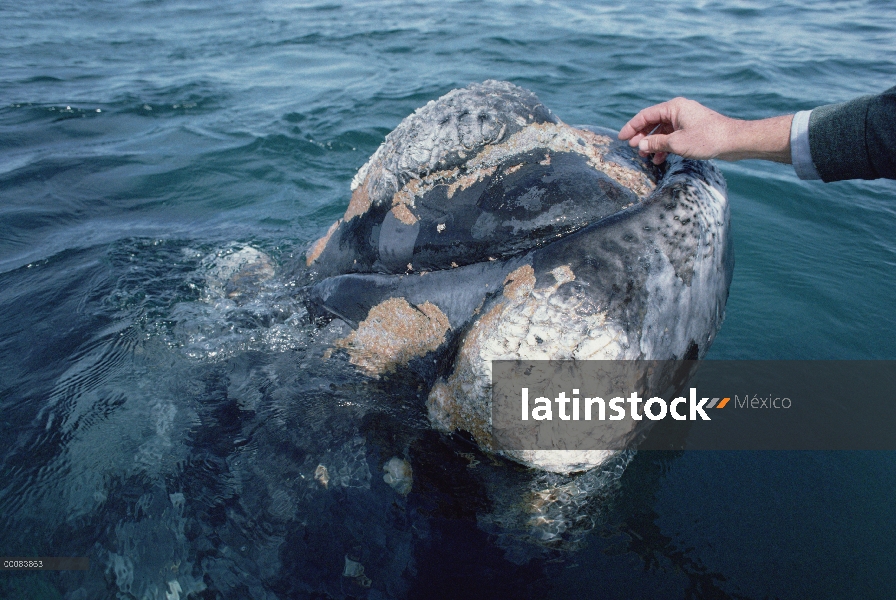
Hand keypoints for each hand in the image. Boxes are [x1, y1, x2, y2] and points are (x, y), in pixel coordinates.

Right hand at [618, 98, 792, 164]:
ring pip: (663, 130)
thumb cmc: (707, 139)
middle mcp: (679, 110)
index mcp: (674, 107)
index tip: (621, 138)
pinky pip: (673, 135)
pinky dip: (665, 145)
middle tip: (632, 149)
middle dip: (642, 136)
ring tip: (646, 156)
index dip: (631, 127)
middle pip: (653, 122)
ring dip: (653, 143)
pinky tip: (661, 158)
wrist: (734, 141)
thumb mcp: (677, 143)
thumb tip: (639, 144)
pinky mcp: (693, 128)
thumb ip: (655, 143)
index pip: (645, 115)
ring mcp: (686, 119)